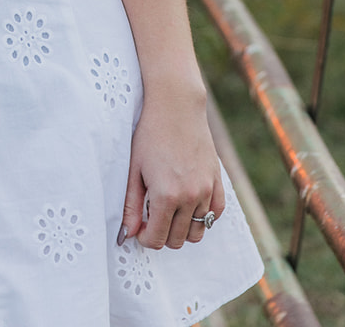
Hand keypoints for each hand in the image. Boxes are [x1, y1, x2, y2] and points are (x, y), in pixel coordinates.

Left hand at [117, 88, 223, 250]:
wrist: (176, 105)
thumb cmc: (150, 134)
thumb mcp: (134, 169)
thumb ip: (131, 206)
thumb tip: (127, 235)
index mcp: (166, 196)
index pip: (157, 239)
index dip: (145, 238)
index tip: (140, 228)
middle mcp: (190, 197)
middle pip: (177, 239)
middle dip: (161, 234)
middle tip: (151, 217)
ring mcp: (207, 189)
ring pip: (197, 231)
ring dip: (182, 228)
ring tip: (169, 210)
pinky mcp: (217, 180)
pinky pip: (216, 214)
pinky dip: (203, 216)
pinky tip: (188, 202)